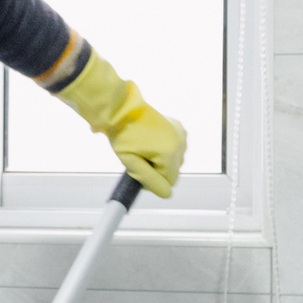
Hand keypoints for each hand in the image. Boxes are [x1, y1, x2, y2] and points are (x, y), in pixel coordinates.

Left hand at [60, 51, 186, 197]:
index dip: (153, 180)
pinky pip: (176, 147)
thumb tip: (167, 194)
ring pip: (175, 160)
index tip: (138, 168)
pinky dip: (165, 149)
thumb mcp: (131, 163)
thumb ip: (150, 180)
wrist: (121, 109)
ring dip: (161, 159)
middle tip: (139, 156)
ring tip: (144, 147)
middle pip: (173, 171)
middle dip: (157, 169)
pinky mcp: (179, 127)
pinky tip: (151, 140)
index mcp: (169, 153)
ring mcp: (181, 134)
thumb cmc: (122, 135)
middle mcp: (180, 143)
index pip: (169, 182)